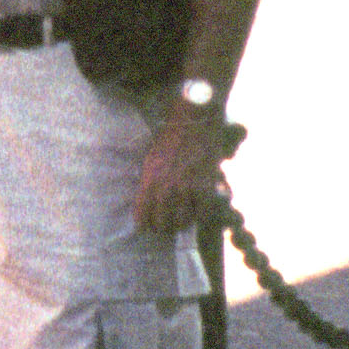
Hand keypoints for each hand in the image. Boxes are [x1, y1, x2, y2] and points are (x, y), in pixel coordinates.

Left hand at [133, 109, 228, 235]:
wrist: (193, 121)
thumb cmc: (170, 139)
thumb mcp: (151, 159)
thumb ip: (149, 182)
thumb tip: (147, 204)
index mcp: (149, 180)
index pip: (142, 216)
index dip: (144, 225)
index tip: (147, 227)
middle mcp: (166, 187)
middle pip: (162, 224)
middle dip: (163, 228)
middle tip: (166, 226)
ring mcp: (187, 189)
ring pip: (182, 223)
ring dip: (181, 223)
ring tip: (182, 219)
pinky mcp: (206, 187)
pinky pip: (202, 214)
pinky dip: (200, 215)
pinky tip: (198, 209)